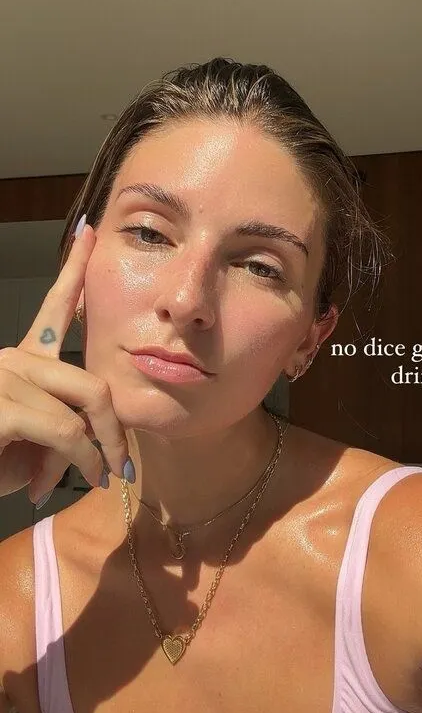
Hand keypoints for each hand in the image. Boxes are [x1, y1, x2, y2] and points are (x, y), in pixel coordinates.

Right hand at [0, 221, 128, 504]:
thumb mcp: (37, 441)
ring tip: (96, 478)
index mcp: (21, 359)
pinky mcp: (2, 407)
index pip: (53, 307)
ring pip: (82, 411)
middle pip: (90, 382)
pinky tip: (75, 480)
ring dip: (96, 453)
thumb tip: (95, 444)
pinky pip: (67, 432)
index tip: (89, 232)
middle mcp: (11, 360)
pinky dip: (81, 461)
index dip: (74, 270)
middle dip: (114, 428)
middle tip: (120, 463)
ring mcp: (4, 378)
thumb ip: (66, 425)